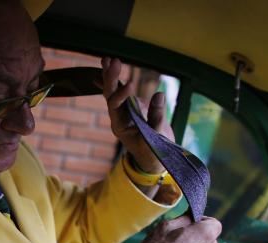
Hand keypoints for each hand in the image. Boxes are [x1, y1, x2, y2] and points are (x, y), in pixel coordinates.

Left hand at [101, 57, 172, 173]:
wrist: (153, 158)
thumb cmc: (154, 151)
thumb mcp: (157, 138)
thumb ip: (157, 118)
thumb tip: (159, 95)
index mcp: (120, 126)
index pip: (115, 107)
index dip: (122, 95)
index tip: (132, 84)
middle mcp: (118, 117)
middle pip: (110, 95)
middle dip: (111, 79)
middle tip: (114, 61)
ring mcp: (124, 111)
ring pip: (113, 91)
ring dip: (110, 75)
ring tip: (108, 59)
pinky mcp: (131, 106)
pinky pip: (120, 91)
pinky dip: (115, 79)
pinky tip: (109, 65)